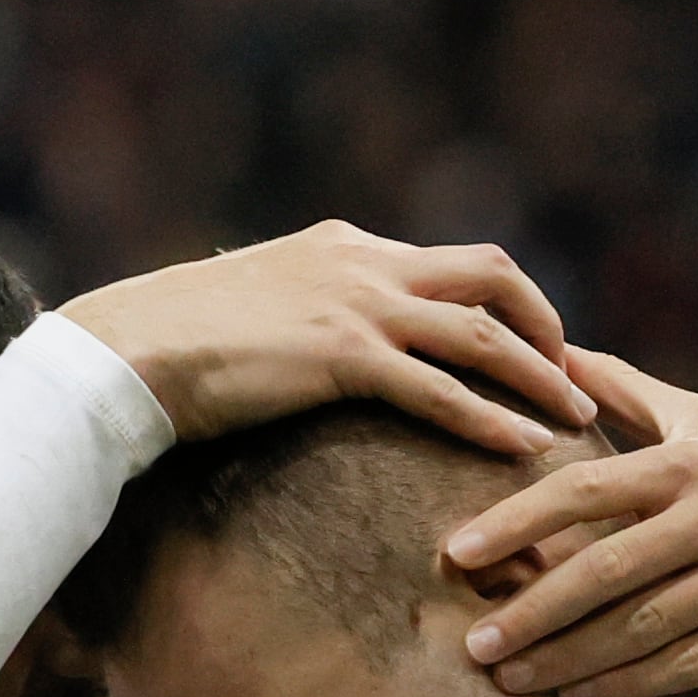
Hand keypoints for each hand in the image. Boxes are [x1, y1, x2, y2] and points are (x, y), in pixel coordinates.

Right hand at [63, 222, 591, 456]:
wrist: (122, 353)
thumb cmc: (169, 344)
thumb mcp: (251, 310)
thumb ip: (299, 315)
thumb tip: (312, 353)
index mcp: (342, 246)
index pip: (448, 261)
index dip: (505, 301)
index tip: (535, 343)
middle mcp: (361, 262)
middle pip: (491, 272)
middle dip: (545, 321)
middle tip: (573, 373)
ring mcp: (354, 305)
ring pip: (482, 330)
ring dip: (539, 374)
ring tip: (575, 417)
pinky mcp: (342, 356)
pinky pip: (440, 388)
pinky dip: (490, 419)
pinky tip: (523, 450)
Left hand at [444, 347, 697, 696]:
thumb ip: (629, 394)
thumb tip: (553, 352)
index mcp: (691, 463)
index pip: (588, 489)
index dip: (518, 520)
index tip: (457, 553)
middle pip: (609, 569)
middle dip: (534, 610)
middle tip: (474, 643)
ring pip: (645, 626)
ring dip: (570, 657)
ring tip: (510, 677)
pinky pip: (691, 663)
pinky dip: (630, 684)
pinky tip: (578, 696)